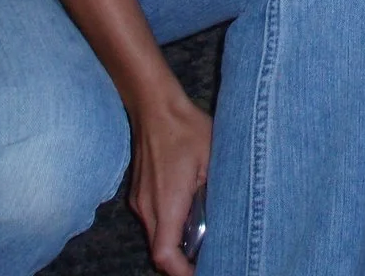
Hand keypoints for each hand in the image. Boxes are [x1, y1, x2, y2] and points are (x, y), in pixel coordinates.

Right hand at [127, 93, 213, 275]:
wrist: (155, 105)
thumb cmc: (186, 129)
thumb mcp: (212, 160)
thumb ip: (214, 194)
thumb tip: (225, 215)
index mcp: (167, 203)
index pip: (164, 255)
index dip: (181, 272)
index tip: (201, 272)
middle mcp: (148, 207)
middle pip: (159, 251)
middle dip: (180, 261)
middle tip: (207, 258)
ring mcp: (139, 199)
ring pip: (155, 235)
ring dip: (174, 242)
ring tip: (201, 237)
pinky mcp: (138, 191)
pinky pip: (152, 219)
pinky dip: (168, 226)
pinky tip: (188, 213)